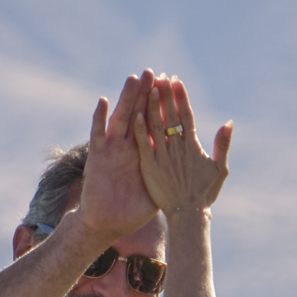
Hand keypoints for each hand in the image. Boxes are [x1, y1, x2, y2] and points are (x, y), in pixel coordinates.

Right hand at [72, 80, 164, 246]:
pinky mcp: (98, 158)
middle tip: (154, 72)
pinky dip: (100, 118)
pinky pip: (98, 135)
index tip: (173, 83)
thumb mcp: (161, 187)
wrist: (109, 224)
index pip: (157, 122)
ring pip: (122, 119)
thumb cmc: (135, 209)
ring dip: (127, 99)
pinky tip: (104, 101)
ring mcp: (113, 150)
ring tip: (133, 78)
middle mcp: (129, 147)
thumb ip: (175, 173)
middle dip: (147, 94)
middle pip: (140, 114)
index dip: (165, 104)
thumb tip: (198, 160)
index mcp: (146, 153)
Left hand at [137, 88, 233, 226]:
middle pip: (170, 116)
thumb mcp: (219, 168)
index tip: (176, 80)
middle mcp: (177, 148)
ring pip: (156, 126)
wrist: (188, 214)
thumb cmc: (205, 192)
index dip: (181, 97)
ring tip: (149, 88)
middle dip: (165, 95)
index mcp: (192, 145)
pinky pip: (143, 145)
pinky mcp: (150, 167)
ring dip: (152, 106)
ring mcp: (162, 156)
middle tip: (161, 76)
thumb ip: (223, 144)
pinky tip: (136, 115)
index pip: (186, 115)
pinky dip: (140, 130)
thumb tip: (229, 122)